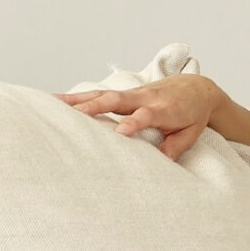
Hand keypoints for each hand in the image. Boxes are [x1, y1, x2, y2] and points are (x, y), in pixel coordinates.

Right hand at [54, 72, 224, 159]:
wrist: (197, 89)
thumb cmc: (193, 114)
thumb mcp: (192, 132)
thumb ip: (177, 145)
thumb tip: (163, 161)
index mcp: (164, 110)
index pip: (145, 116)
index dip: (133, 123)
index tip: (120, 132)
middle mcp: (145, 98)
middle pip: (117, 100)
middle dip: (95, 107)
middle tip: (73, 114)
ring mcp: (133, 94)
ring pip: (102, 94)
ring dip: (78, 99)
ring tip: (52, 103)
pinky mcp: (124, 93)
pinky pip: (99, 94)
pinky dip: (79, 97)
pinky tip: (56, 100)